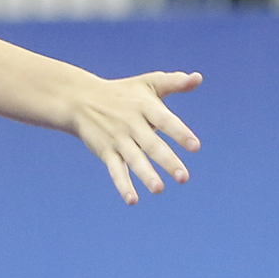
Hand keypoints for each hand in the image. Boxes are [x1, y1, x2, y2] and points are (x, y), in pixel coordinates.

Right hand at [68, 71, 202, 205]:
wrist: (80, 100)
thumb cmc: (122, 92)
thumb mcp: (148, 83)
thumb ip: (174, 82)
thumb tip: (198, 78)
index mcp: (145, 107)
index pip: (165, 120)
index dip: (179, 133)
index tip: (195, 146)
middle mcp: (131, 124)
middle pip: (152, 145)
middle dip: (167, 161)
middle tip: (183, 177)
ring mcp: (117, 139)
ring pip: (134, 160)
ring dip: (146, 175)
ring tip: (159, 189)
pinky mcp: (105, 152)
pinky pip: (115, 170)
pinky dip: (123, 185)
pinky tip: (133, 200)